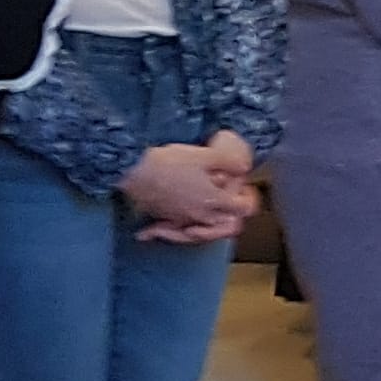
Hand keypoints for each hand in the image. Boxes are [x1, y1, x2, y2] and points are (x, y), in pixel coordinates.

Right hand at [119, 136, 255, 241]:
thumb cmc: (168, 163)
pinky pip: (183, 225)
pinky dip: (188, 218)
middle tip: (228, 193)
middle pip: (226, 222)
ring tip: (207, 195)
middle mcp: (200, 215)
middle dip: (230, 211)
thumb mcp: (203, 156)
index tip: (244, 188)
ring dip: (210, 216)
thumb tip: (245, 167)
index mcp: (213, 201)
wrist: (133, 172)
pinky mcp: (166, 217)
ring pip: (205, 224)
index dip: (247, 198)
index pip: (242, 209)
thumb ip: (228, 162)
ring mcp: (182, 219)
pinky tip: (185, 201)